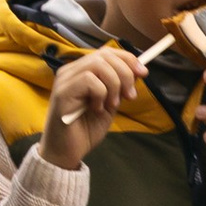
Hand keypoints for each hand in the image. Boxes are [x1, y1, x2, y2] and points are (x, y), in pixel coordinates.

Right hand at [39, 45, 149, 170]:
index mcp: (81, 71)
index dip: (128, 59)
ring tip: (112, 105)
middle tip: (130, 96)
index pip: (106, 52)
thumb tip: (137, 71)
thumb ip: (119, 87)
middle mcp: (71, 70)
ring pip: (98, 64)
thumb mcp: (110, 104)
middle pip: (104, 55)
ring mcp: (65, 79)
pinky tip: (96, 109)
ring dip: (114, 84)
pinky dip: (100, 94)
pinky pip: (89, 80)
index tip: (143, 73)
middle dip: (125, 73)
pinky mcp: (62, 91)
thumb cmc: (85, 129)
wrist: (67, 152)